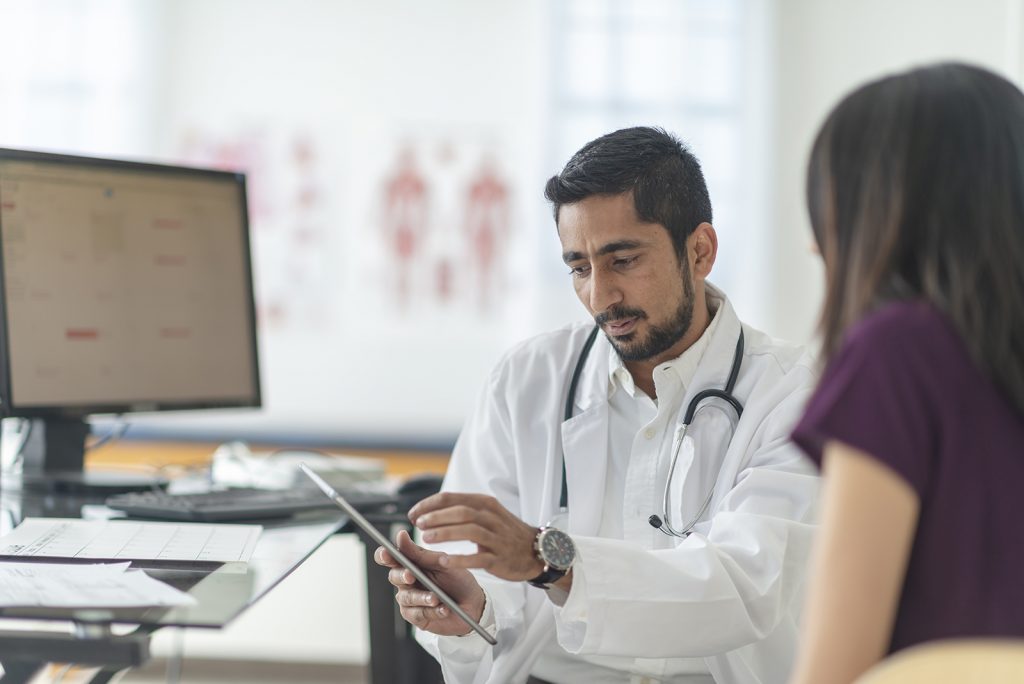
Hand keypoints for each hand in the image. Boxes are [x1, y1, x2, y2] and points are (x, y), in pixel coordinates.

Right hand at [373, 529, 485, 636]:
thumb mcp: (442, 563)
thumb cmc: (458, 580)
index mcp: (412, 564)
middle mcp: (407, 582)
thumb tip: (400, 536)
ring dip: (422, 597)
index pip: (390, 558)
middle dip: (403, 576)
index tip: (387, 553)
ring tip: (436, 598)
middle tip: (411, 576)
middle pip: (394, 576)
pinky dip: (432, 611)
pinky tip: (444, 609)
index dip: (384, 555)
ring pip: (406, 597)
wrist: (474, 604)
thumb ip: (420, 553)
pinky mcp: (417, 617)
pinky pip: (418, 614)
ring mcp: (410, 600)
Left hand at [410, 492, 544, 581]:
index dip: (429, 505)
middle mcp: (491, 517)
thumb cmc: (505, 532)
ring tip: (426, 539)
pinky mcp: (499, 558)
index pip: (452, 498)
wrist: (536, 551)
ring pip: (469, 531)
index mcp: (485, 504)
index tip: (413, 514)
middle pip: (460, 512)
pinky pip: (479, 557)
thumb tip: (431, 511)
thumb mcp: (488, 514)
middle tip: (418, 524)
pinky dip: (460, 558)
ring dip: (445, 533)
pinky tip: (444, 561)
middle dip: (436, 517)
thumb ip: (463, 510)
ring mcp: (497, 538)